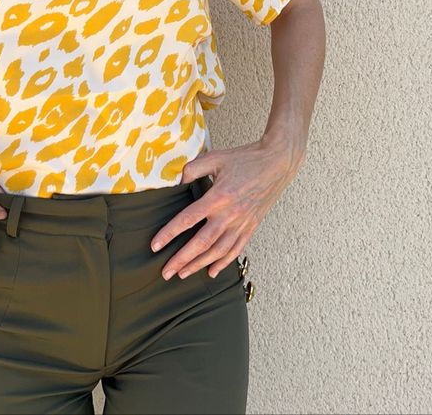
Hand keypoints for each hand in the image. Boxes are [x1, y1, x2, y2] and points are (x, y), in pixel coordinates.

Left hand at [150, 137, 303, 279]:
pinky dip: (223, 262)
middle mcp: (229, 214)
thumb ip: (192, 169)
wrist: (276, 163)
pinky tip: (212, 271)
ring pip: (218, 251)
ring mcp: (242, 223)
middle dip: (182, 259)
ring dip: (199, 265)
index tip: (155, 246)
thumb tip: (176, 181)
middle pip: (201, 243)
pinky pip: (236, 249)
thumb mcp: (215, 157)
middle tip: (166, 272)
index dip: (169, 234)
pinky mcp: (251, 226)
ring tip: (183, 274)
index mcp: (217, 197)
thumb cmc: (245, 158)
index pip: (187, 219)